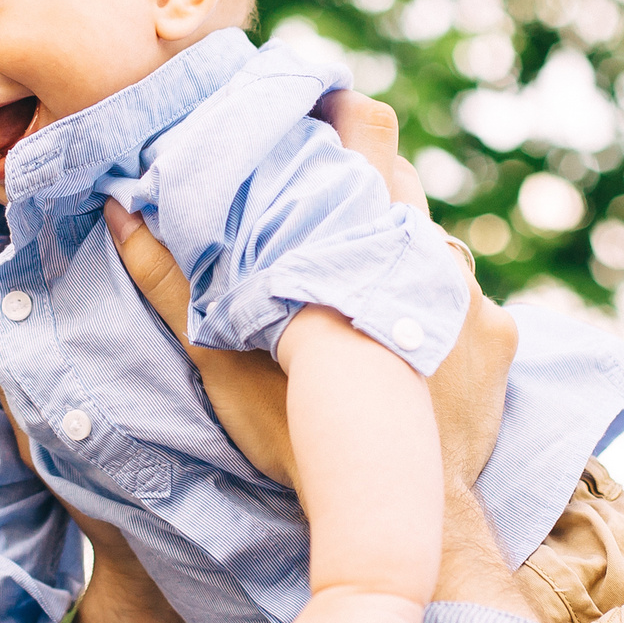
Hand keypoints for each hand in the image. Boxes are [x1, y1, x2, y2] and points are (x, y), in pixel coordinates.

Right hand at [105, 90, 516, 494]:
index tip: (314, 113)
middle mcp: (425, 247)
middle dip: (363, 187)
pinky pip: (462, 299)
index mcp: (357, 235)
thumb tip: (122, 208)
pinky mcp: (501, 334)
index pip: (367, 130)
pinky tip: (406, 343)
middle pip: (400, 180)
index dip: (342, 113)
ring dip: (394, 254)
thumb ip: (172, 280)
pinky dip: (431, 309)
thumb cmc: (303, 435)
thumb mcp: (222, 358)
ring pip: (431, 241)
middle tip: (320, 212)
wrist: (403, 509)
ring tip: (356, 290)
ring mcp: (469, 291)